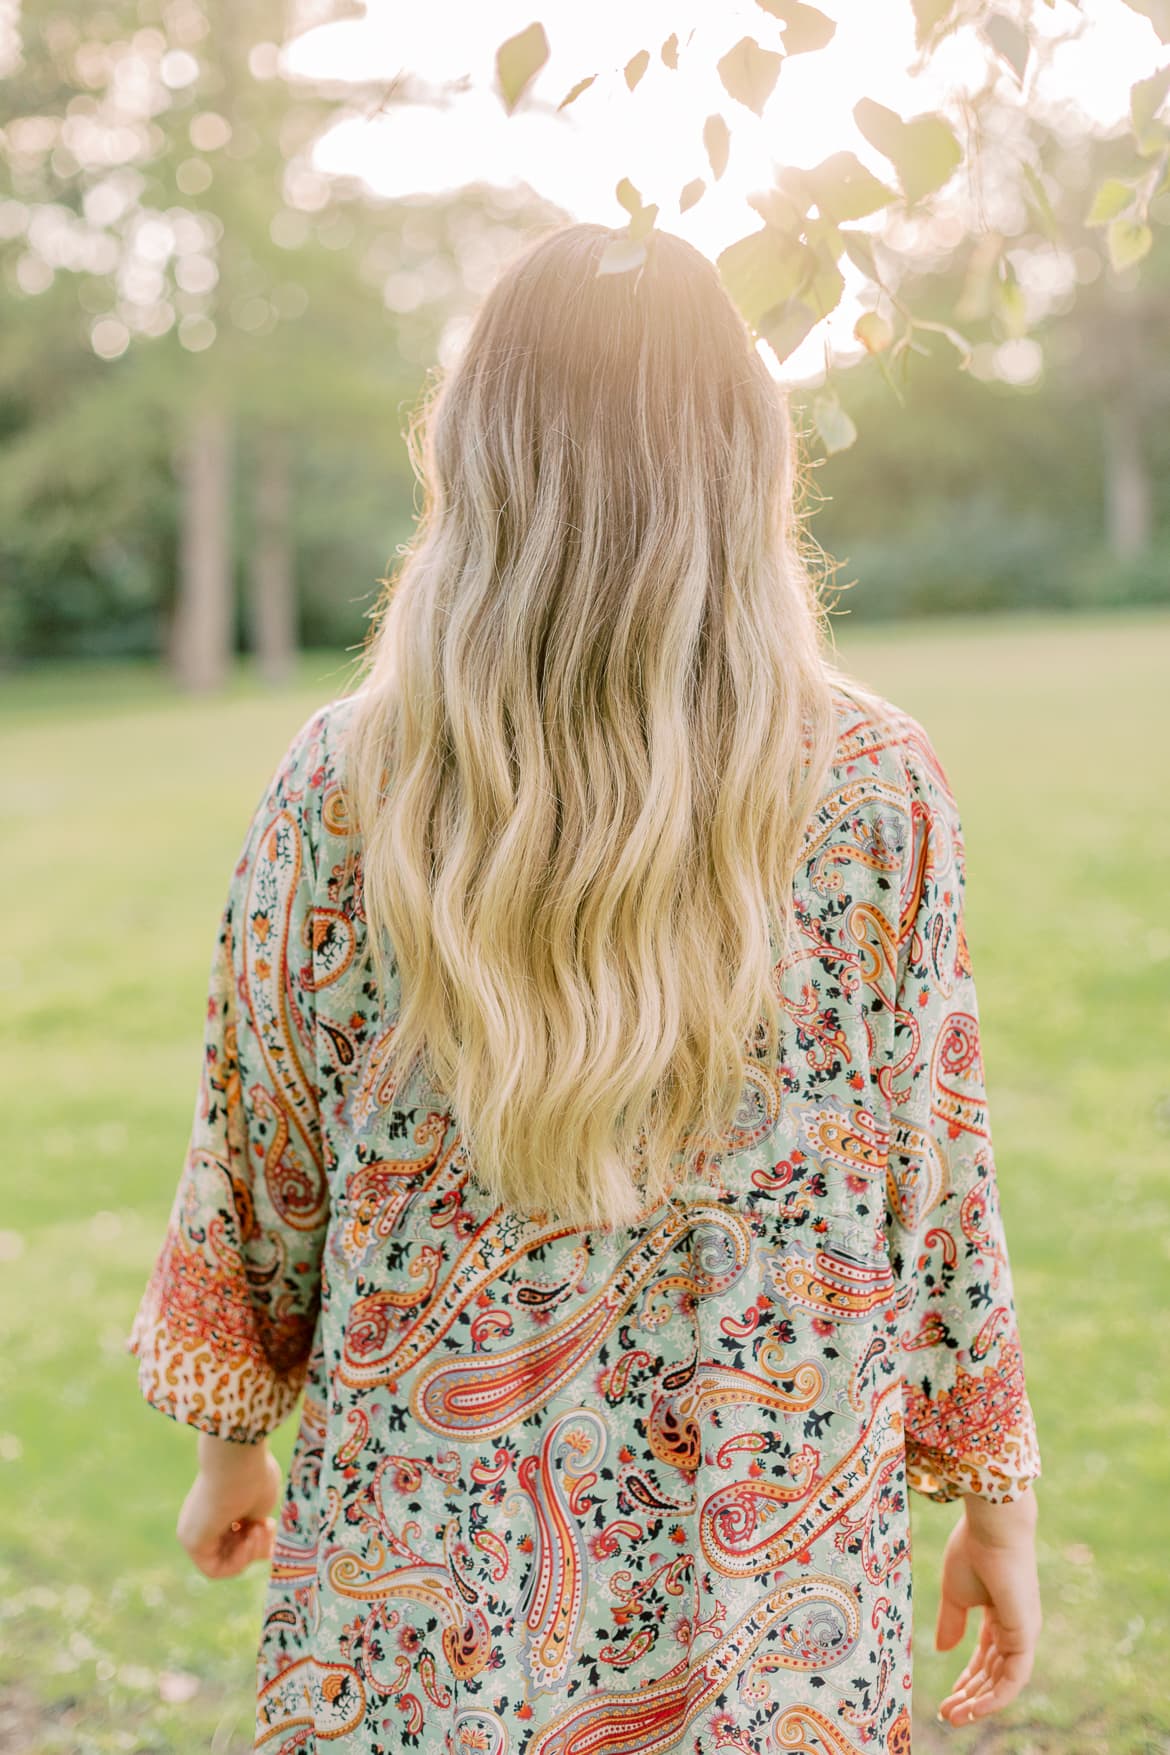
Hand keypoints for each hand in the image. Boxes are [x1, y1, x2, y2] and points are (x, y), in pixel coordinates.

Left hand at [176, 1436, 281, 1578]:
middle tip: (268, 1528)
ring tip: (260, 1528)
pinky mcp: (191, 1542)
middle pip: (232, 1552)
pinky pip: (215, 1570)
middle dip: (257, 1546)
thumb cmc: (252, 1475)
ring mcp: (194, 1532)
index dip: (258, 1539)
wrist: (237, 1460)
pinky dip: (238, 1562)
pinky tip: (248, 1539)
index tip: (271, 1525)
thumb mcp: (259, 1506)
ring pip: (225, 1563)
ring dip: (251, 1552)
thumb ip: (256, 1525)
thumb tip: (261, 1546)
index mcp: (217, 1508)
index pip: (237, 1537)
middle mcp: (202, 1521)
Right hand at [935, 1491, 1041, 1725]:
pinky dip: (995, 1697)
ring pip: (1003, 1681)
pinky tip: (975, 1709)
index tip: (946, 1699)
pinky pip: (1013, 1678)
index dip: (965, 1679)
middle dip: (969, 1696)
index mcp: (999, 1614)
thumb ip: (951, 1624)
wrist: (991, 1527)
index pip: (984, 1657)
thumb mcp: (954, 1594)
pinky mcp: (1025, 1636)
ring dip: (979, 1703)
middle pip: (993, 1673)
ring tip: (954, 1717)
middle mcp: (1015, 1627)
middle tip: (946, 1715)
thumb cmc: (972, 1550)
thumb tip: (943, 1651)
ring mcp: (1023, 1633)